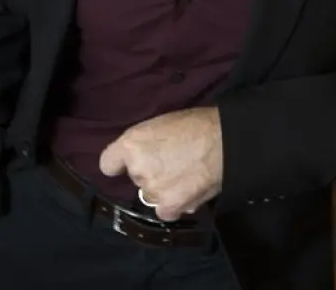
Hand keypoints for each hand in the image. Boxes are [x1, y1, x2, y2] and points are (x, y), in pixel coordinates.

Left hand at [98, 106, 223, 221]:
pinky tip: (188, 190)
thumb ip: (145, 142)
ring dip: (164, 189)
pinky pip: (164, 211)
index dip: (120, 163)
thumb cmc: (197, 125)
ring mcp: (153, 190)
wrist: (226, 142)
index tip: (128, 163)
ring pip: (151, 194)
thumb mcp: (162, 123)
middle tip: (172, 161)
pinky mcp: (169, 206)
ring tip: (186, 175)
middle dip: (150, 171)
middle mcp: (137, 169)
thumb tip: (144, 155)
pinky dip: (175, 204)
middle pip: (136, 177)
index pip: (108, 163)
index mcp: (131, 143)